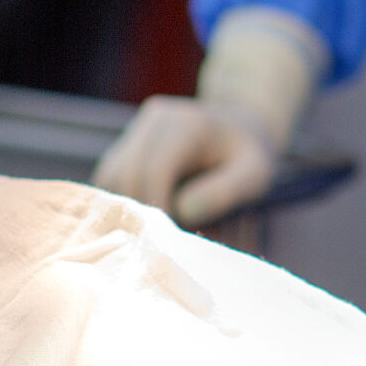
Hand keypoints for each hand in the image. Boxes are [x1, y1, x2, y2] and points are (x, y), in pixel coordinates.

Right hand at [93, 96, 277, 226]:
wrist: (242, 127)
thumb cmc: (250, 157)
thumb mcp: (254, 174)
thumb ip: (225, 192)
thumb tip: (183, 211)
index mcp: (185, 125)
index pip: (153, 172)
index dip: (156, 210)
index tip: (170, 241)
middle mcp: (155, 120)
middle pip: (124, 175)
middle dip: (138, 214)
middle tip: (158, 244)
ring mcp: (138, 129)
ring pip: (110, 177)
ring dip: (125, 209)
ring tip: (152, 234)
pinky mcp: (128, 143)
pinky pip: (111, 177)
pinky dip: (122, 201)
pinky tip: (143, 221)